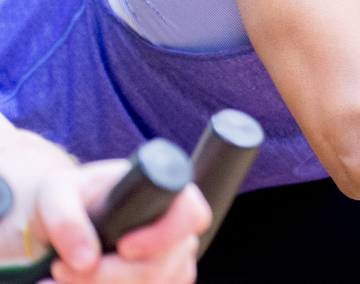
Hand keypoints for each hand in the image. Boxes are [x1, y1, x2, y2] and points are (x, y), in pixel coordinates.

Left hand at [0, 128, 210, 283]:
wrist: (65, 223)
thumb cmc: (71, 199)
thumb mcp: (57, 195)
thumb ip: (66, 220)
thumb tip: (87, 260)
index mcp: (166, 194)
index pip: (192, 215)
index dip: (163, 236)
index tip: (123, 247)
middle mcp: (177, 228)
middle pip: (162, 265)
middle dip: (108, 276)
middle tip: (64, 268)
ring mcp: (174, 259)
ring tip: (65, 276)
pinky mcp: (162, 281)